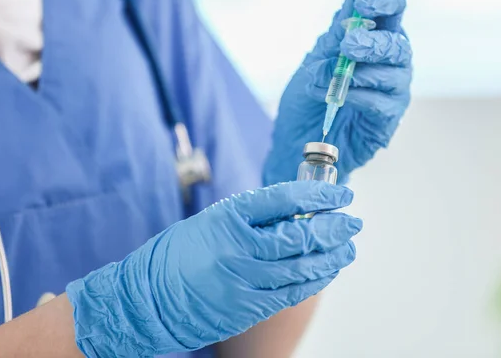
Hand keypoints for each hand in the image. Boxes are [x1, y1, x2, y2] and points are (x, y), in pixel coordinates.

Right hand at [66, 181, 361, 356]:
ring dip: (332, 255)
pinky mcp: (248, 307)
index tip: (340, 194)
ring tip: (349, 246)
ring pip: (302, 266)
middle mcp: (238, 247)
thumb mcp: (210, 222)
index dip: (317, 195)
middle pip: (299, 234)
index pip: (283, 199)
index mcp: (227, 217)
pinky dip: (315, 280)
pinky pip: (292, 292)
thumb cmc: (177, 256)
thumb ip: (250, 219)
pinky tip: (329, 270)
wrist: (148, 299)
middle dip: (333, 227)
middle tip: (353, 221)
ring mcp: (244, 280)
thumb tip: (294, 212)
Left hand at [264, 0, 411, 185]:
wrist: (295, 140)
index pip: (391, 10)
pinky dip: (359, 96)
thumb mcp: (314, 62)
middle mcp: (388, 63)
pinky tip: (340, 99)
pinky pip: (382, 103)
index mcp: (372, 39)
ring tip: (335, 78)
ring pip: (396, 72)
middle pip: (398, 42)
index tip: (363, 3)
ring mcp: (391, 91)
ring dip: (363, 71)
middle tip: (348, 46)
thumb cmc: (306, 99)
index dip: (382, 1)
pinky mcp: (387, 119)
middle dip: (374, 41)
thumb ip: (335, 35)